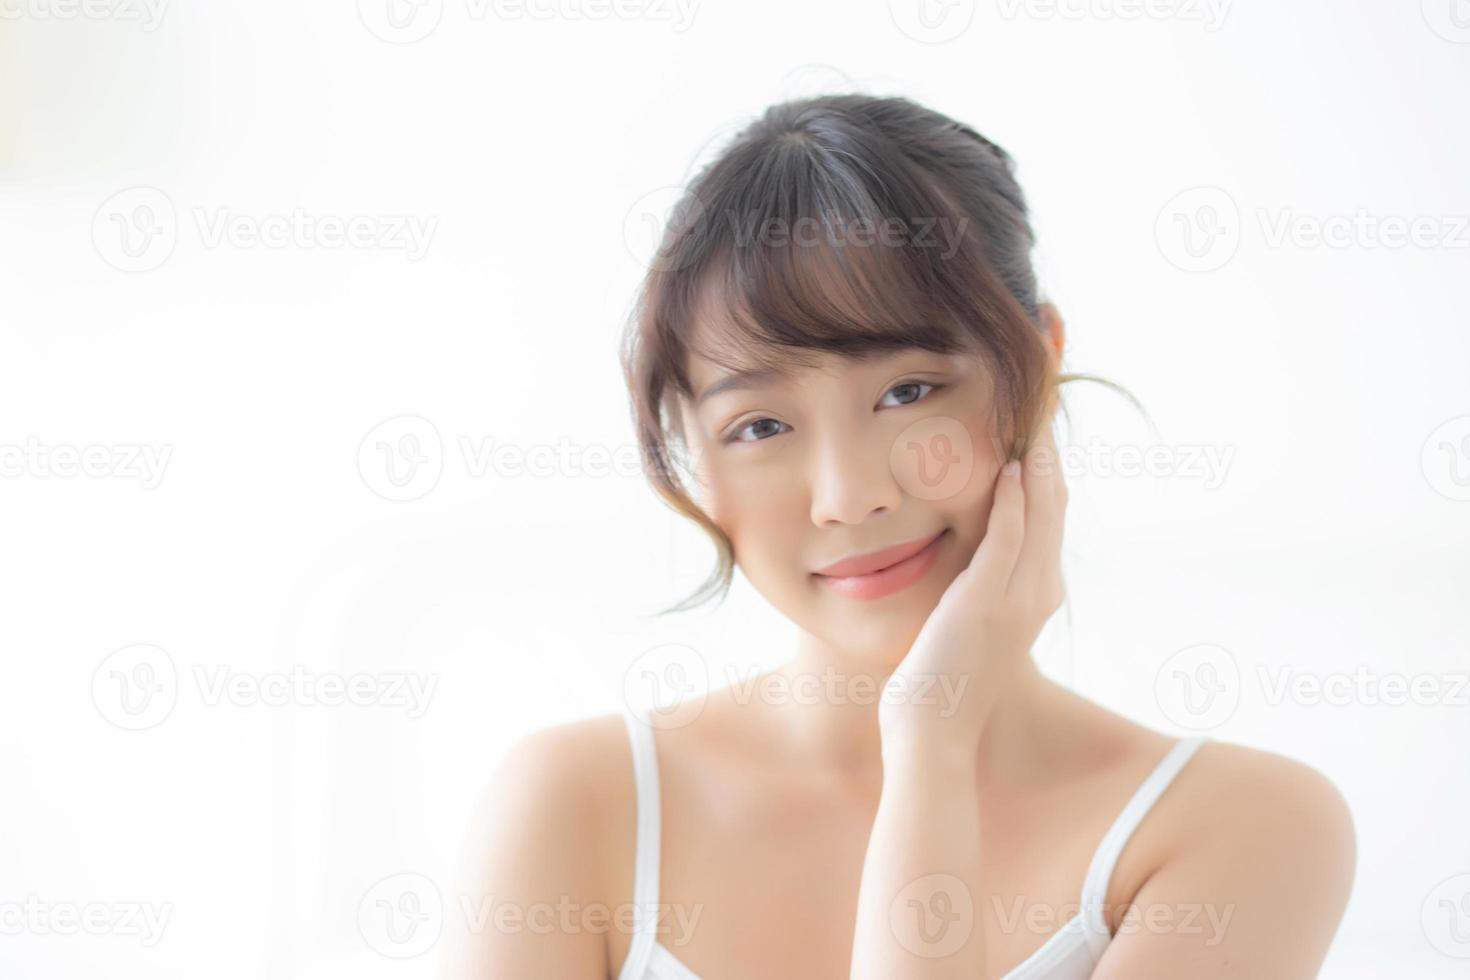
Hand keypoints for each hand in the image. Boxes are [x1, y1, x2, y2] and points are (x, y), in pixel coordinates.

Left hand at [879, 421, 1067, 758]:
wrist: (935, 734)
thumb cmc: (944, 686)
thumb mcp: (974, 631)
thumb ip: (983, 594)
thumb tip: (975, 567)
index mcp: (1037, 600)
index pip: (1051, 525)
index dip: (1050, 481)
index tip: (1042, 441)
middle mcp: (1038, 596)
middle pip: (1055, 513)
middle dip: (1051, 462)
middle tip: (1044, 415)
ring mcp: (1015, 600)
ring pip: (1039, 518)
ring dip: (1039, 469)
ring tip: (1035, 426)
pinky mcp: (983, 602)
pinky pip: (1006, 539)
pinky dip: (1011, 501)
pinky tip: (1009, 469)